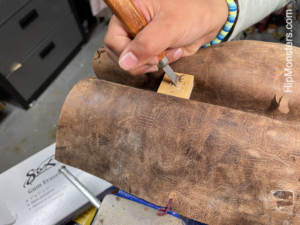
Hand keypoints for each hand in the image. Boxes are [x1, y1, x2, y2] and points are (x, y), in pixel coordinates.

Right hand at [104, 0, 227, 75]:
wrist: (210, 21)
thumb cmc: (192, 13)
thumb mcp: (169, 27)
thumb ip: (147, 44)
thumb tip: (125, 62)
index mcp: (130, 11)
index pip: (113, 39)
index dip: (126, 54)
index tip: (147, 57)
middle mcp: (131, 25)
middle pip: (120, 54)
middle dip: (140, 61)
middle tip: (158, 57)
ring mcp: (140, 38)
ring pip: (133, 62)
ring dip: (152, 62)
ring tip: (169, 50)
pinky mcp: (149, 48)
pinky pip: (146, 64)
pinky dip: (159, 63)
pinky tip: (172, 52)